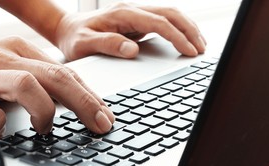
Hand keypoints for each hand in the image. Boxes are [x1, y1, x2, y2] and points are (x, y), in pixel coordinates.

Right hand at [0, 37, 113, 135]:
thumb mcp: (6, 68)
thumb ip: (35, 83)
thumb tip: (68, 105)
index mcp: (20, 52)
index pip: (64, 71)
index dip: (89, 95)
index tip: (106, 116)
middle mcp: (5, 58)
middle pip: (55, 76)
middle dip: (84, 102)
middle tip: (100, 125)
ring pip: (25, 85)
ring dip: (44, 111)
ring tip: (45, 129)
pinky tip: (3, 134)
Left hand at [55, 2, 205, 60]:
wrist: (66, 29)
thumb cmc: (74, 39)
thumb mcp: (84, 45)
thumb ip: (107, 45)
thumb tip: (133, 50)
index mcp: (122, 14)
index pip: (158, 23)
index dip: (177, 37)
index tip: (189, 51)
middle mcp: (131, 11)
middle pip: (170, 14)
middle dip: (189, 30)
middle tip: (202, 49)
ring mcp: (134, 15)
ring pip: (169, 15)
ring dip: (187, 28)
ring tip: (200, 45)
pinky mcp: (135, 22)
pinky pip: (162, 22)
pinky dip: (177, 30)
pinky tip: (184, 40)